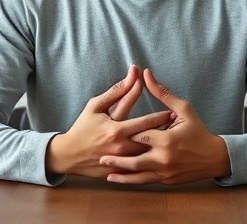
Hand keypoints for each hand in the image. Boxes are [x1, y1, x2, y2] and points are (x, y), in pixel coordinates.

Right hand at [45, 65, 174, 178]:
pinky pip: (139, 169)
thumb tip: (133, 74)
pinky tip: (157, 157)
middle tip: (178, 128)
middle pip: (151, 141)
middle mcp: (121, 147)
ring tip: (172, 142)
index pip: (145, 121)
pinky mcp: (120, 172)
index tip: (173, 113)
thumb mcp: (96, 106)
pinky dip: (149, 162)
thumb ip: (117, 91)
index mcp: (116, 129)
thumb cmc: (83, 127)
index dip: (161, 116)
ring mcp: (121, 162)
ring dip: (160, 149)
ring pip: (148, 156)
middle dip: (165, 134)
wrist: (68, 155)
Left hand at [99, 69, 230, 184]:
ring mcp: (165, 171)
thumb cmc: (198, 131)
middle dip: (117, 158)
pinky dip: (131, 180)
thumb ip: (162, 93)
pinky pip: (145, 181)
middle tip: (99, 156)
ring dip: (120, 173)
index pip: (139, 134)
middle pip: (134, 158)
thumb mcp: (183, 109)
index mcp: (166, 139)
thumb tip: (145, 74)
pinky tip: (119, 179)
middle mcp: (163, 158)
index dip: (126, 131)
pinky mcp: (166, 181)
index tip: (112, 129)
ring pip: (137, 173)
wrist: (214, 158)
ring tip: (105, 170)